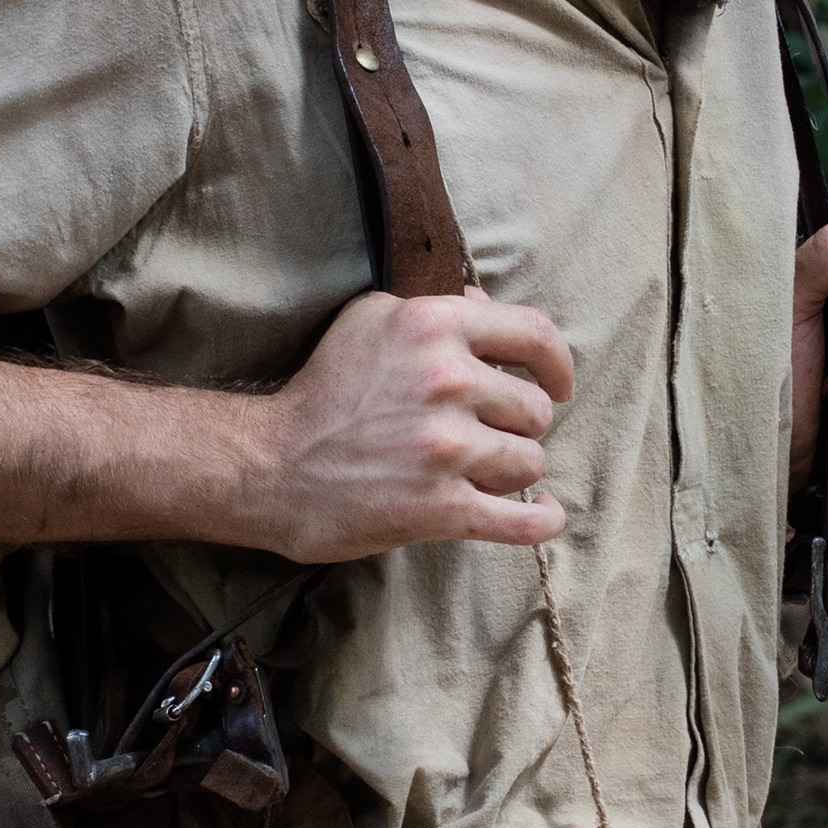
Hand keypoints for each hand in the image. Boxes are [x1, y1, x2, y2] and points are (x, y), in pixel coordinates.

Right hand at [260, 287, 581, 558]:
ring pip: (529, 461)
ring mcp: (446, 449)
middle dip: (515, 425)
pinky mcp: (440, 508)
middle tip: (482, 434)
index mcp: (433, 326)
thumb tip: (487, 306)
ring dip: (511, 470)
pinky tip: (543, 514)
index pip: (534, 334)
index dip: (557, 362)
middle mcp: (446, 381)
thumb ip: (435, 308)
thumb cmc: (323, 390)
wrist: (270, 465)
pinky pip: (520, 521)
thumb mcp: (369, 321)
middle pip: (534, 409)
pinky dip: (540, 521)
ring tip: (478, 470)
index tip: (557, 383)